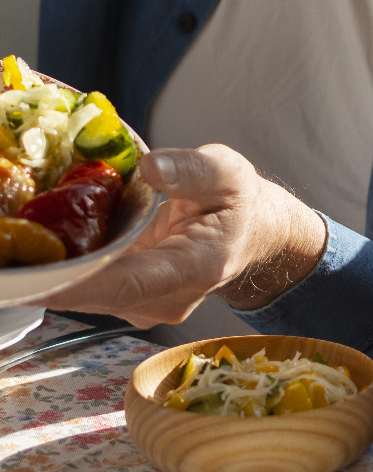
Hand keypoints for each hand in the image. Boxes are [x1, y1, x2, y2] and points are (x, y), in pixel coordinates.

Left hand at [37, 144, 326, 325]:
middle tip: (4, 248)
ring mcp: (143, 305)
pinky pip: (83, 286)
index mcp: (195, 267)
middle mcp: (164, 299)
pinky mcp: (125, 299)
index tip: (32, 278)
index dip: (78, 283)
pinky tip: (29, 243)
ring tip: (9, 242)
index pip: (130, 282)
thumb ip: (192, 170)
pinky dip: (56, 266)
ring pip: (82, 293)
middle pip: (93, 293)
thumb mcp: (228, 173)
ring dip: (44, 270)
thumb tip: (149, 166)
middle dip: (43, 274)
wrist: (250, 235)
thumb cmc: (238, 202)